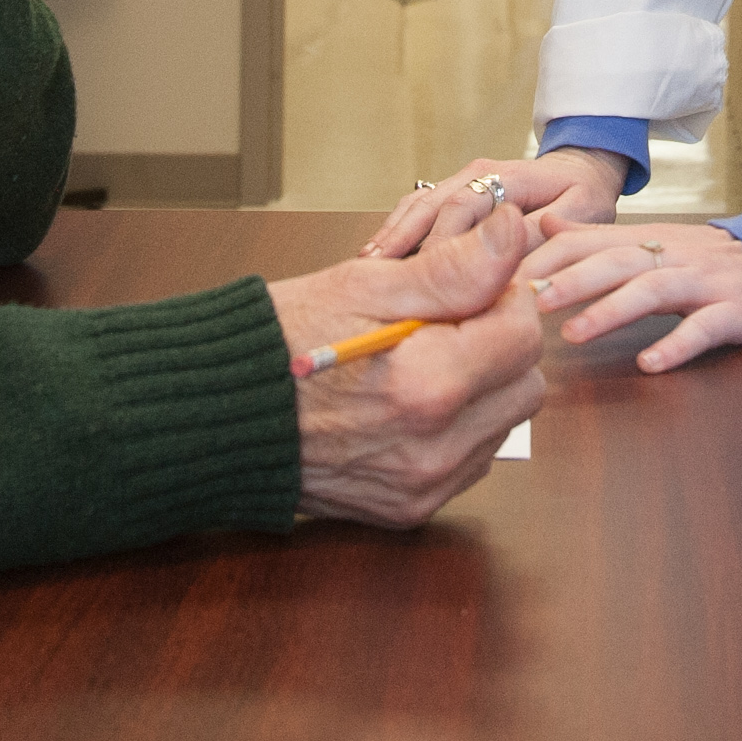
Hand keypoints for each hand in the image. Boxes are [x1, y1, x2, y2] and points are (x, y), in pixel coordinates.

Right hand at [271, 211, 550, 528]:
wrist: (216, 420)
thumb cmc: (282, 342)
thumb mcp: (365, 287)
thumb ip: (452, 269)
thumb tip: (512, 231)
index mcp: (429, 385)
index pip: (524, 333)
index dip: (500, 299)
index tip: (463, 290)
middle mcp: (436, 447)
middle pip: (526, 383)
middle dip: (498, 345)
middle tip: (442, 324)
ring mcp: (426, 485)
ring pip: (503, 422)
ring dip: (482, 388)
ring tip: (420, 364)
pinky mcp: (413, 509)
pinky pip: (472, 459)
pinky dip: (457, 428)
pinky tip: (409, 405)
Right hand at [361, 145, 626, 258]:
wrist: (580, 172)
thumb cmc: (582, 194)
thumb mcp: (580, 211)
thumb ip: (548, 232)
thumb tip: (515, 262)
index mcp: (506, 175)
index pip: (463, 204)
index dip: (444, 239)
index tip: (429, 272)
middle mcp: (476, 175)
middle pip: (430, 204)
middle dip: (404, 237)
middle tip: (379, 272)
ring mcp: (460, 184)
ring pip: (418, 206)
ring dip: (395, 236)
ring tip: (370, 268)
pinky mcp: (453, 199)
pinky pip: (419, 213)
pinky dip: (399, 233)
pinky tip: (380, 260)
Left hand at [522, 219, 741, 371]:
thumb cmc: (712, 258)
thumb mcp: (655, 239)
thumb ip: (600, 236)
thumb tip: (546, 224)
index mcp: (648, 240)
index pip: (591, 241)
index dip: (550, 255)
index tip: (508, 273)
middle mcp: (672, 256)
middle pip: (616, 262)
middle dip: (571, 279)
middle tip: (529, 300)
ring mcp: (704, 283)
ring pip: (652, 291)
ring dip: (611, 311)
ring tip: (574, 334)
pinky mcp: (735, 311)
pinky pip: (704, 328)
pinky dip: (676, 345)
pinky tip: (649, 363)